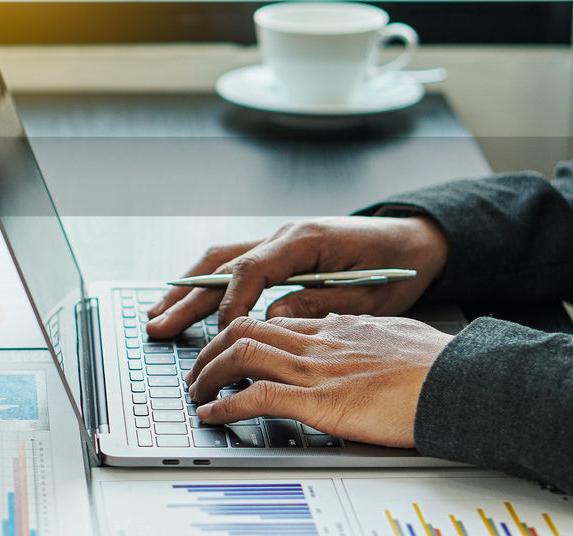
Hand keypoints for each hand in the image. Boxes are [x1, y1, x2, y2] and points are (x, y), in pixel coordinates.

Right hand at [145, 215, 448, 338]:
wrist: (414, 240)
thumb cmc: (396, 267)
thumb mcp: (365, 296)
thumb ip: (317, 306)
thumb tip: (269, 321)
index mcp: (304, 240)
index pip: (251, 270)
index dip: (231, 303)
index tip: (222, 335)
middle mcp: (282, 236)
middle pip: (221, 264)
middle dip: (186, 297)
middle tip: (158, 326)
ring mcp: (276, 241)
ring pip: (218, 262)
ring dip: (186, 289)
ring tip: (158, 314)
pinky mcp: (278, 253)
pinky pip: (232, 266)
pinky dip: (206, 284)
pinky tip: (187, 301)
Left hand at [184, 314, 451, 447]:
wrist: (465, 381)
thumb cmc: (444, 366)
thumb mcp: (398, 335)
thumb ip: (367, 336)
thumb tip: (355, 334)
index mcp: (340, 328)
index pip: (275, 320)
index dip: (242, 333)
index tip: (228, 347)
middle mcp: (321, 342)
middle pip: (246, 329)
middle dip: (213, 349)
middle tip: (199, 370)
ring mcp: (319, 370)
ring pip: (242, 353)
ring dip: (209, 373)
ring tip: (196, 392)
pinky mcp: (322, 402)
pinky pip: (259, 395)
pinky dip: (227, 405)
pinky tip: (213, 414)